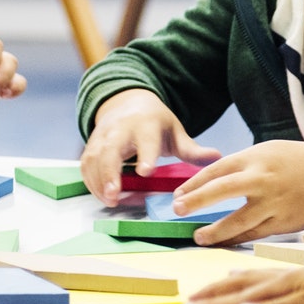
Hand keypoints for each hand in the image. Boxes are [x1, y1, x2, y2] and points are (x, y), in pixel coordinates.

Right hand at [80, 88, 219, 204]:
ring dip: (98, 181)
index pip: (146, 140)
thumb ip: (192, 150)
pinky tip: (101, 195)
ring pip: (95, 158)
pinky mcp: (91, 145)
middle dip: (110, 172)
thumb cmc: (155, 123)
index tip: (146, 171)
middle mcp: (121, 129)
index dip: (145, 155)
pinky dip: (90, 181)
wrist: (127, 103)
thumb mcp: (175, 132)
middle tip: (114, 195)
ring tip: (108, 200)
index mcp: (146, 125)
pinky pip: (86, 164)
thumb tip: (218, 157)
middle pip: (111, 149)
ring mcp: (102, 136)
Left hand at [175, 141, 303, 245]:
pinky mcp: (284, 223)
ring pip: (237, 221)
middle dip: (196, 200)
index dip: (194, 184)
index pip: (217, 170)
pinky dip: (237, 239)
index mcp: (257, 158)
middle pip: (221, 190)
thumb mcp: (269, 152)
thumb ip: (242, 166)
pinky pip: (254, 235)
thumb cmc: (301, 162)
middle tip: (178, 209)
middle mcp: (263, 179)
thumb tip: (210, 182)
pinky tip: (224, 242)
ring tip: (199, 237)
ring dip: (215, 231)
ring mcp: (274, 204)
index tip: (178, 195)